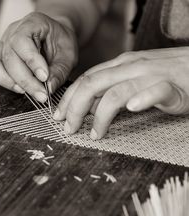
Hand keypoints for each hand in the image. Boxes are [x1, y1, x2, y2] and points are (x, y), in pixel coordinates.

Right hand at [0, 12, 77, 101]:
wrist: (56, 35)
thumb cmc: (62, 43)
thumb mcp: (68, 56)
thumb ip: (59, 72)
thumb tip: (48, 89)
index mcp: (32, 24)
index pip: (23, 42)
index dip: (32, 62)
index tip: (44, 78)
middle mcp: (14, 31)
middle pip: (9, 56)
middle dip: (25, 80)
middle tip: (41, 96)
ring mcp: (3, 42)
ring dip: (6, 79)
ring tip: (22, 91)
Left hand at [53, 47, 188, 139]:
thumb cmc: (161, 76)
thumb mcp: (128, 81)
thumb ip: (107, 91)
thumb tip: (87, 107)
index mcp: (119, 66)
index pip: (85, 80)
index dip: (68, 98)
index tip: (59, 116)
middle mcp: (130, 67)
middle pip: (93, 85)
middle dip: (75, 108)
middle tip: (68, 128)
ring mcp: (150, 75)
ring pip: (117, 92)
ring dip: (101, 115)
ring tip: (94, 134)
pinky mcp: (172, 86)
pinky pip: (156, 91)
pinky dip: (143, 99)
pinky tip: (132, 109)